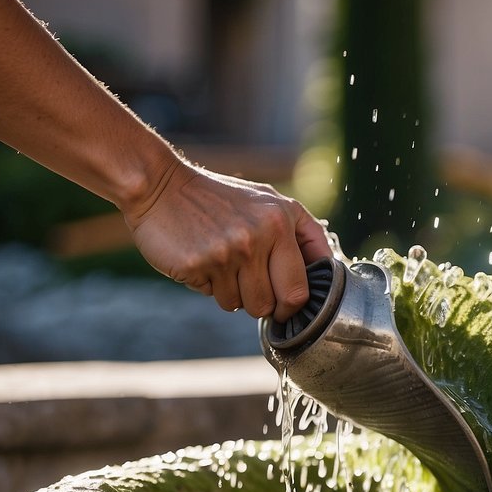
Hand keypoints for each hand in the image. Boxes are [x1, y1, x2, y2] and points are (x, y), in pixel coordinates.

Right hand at [124, 160, 332, 320]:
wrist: (159, 185)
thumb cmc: (220, 198)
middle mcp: (257, 237)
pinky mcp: (197, 265)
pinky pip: (214, 297)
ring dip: (234, 294)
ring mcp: (226, 253)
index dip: (293, 305)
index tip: (285, 304)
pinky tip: (203, 260)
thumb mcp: (270, 202)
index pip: (299, 289)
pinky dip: (209, 286)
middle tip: (251, 286)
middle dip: (264, 305)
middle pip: (272, 305)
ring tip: (223, 265)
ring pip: (241, 306)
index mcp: (281, 221)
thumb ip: (303, 234)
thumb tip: (332, 270)